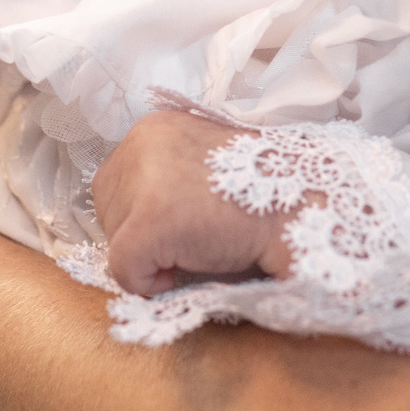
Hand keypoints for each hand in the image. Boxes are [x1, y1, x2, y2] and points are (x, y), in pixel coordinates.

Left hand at [91, 110, 295, 294]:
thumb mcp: (197, 168)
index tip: (182, 225)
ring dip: (148, 257)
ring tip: (193, 248)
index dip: (139, 216)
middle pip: (107, 209)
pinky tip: (184, 271)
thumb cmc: (257, 197)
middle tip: (190, 239)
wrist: (303, 208)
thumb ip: (161, 178)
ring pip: (113, 239)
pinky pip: (125, 268)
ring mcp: (145, 180)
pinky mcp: (152, 220)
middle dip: (139, 235)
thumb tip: (123, 222)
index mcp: (153, 128)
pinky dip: (148, 282)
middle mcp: (142, 143)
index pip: (113, 184)